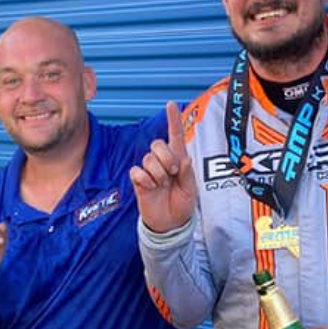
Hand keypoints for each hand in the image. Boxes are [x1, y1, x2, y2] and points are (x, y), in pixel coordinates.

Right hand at [130, 101, 197, 232]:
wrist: (169, 224)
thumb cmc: (181, 205)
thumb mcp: (191, 191)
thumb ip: (188, 174)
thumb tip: (184, 159)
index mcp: (178, 160)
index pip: (175, 136)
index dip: (172, 120)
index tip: (170, 104)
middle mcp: (163, 162)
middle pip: (158, 144)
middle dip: (167, 157)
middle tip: (173, 172)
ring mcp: (149, 170)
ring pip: (148, 158)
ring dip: (157, 172)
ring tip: (162, 184)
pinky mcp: (139, 180)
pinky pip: (137, 171)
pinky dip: (145, 179)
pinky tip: (150, 187)